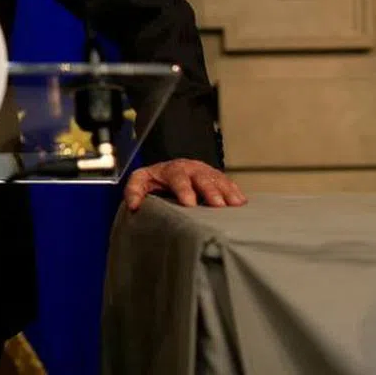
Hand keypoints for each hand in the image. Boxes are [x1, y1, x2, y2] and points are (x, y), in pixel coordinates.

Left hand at [124, 159, 246, 210]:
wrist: (169, 170)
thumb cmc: (154, 179)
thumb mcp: (140, 181)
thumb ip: (134, 190)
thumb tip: (133, 205)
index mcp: (172, 169)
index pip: (178, 178)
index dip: (184, 190)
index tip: (190, 204)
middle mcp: (191, 168)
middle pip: (202, 178)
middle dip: (210, 191)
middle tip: (218, 206)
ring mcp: (205, 171)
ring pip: (217, 179)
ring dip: (227, 191)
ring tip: (235, 204)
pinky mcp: (215, 177)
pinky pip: (227, 182)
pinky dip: (234, 191)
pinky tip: (241, 202)